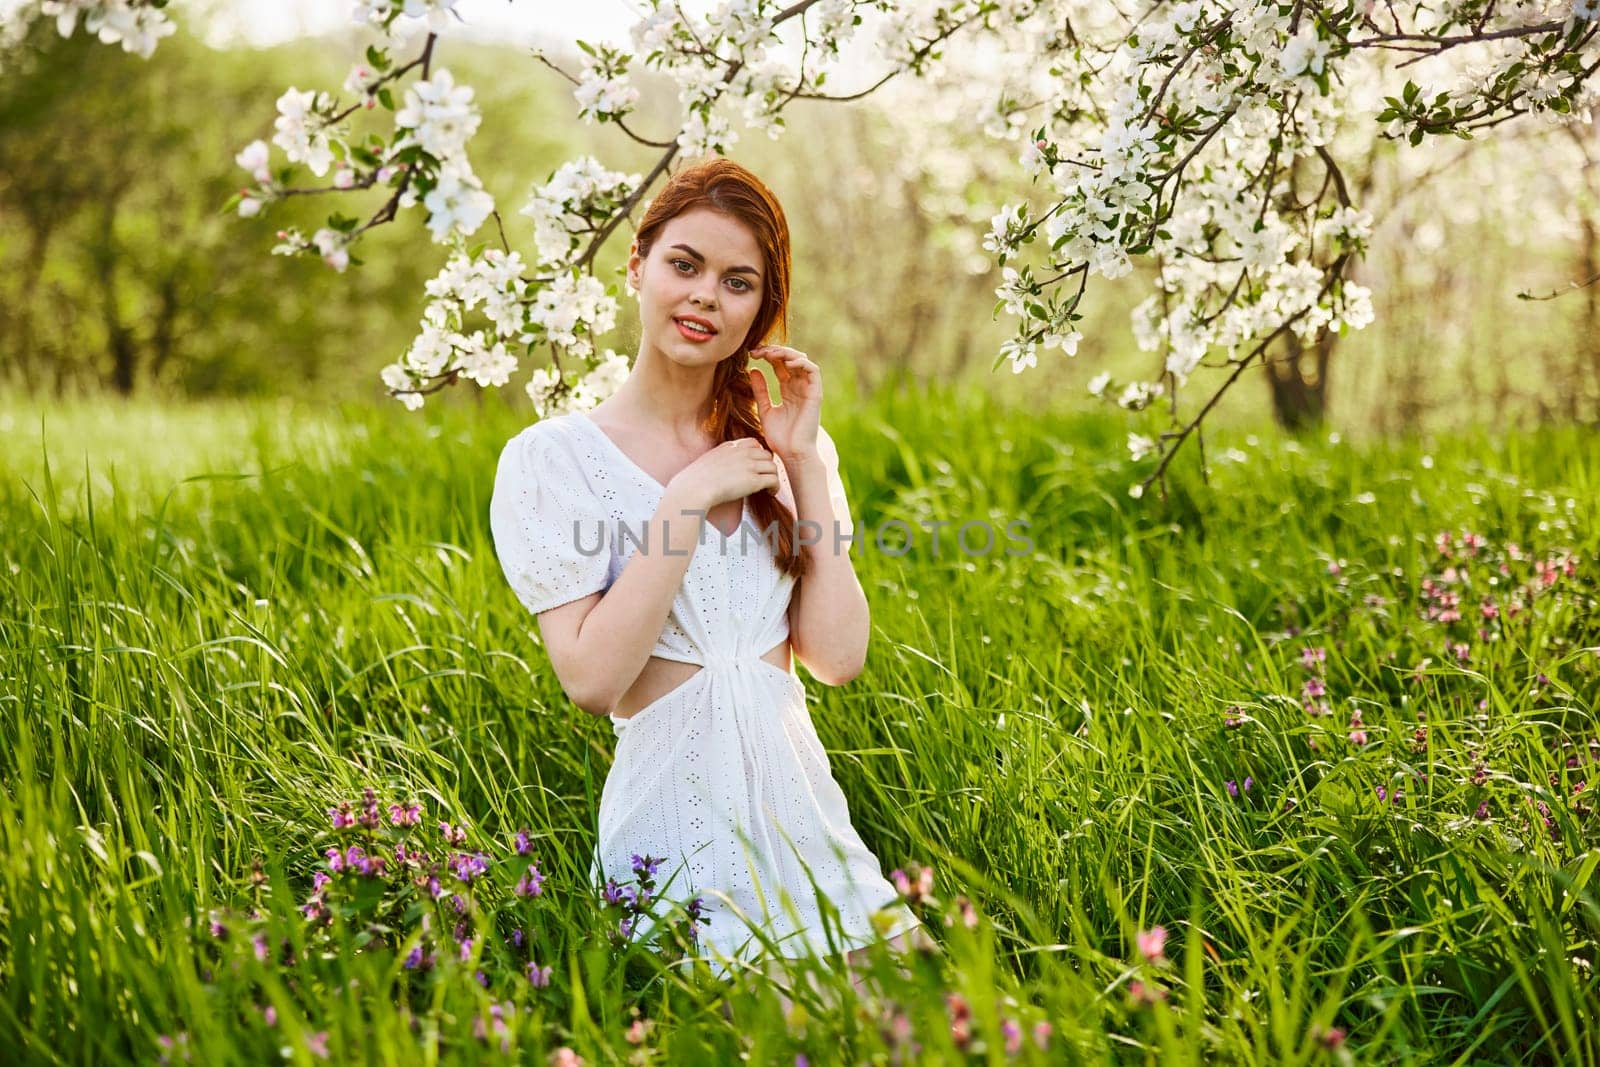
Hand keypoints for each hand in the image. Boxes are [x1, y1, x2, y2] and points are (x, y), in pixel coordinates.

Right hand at [665, 437, 779, 511]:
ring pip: (773, 467)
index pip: (753, 443)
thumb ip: (717, 461)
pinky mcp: (754, 480)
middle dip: (767, 466)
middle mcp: (742, 453)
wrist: (693, 489)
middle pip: (766, 454)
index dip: (758, 454)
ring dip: (773, 477)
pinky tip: (770, 493)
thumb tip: (719, 471)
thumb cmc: (694, 482)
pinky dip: (775, 487)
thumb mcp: (706, 462)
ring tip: (769, 488)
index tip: (756, 466)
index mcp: (729, 447)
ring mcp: (749, 465)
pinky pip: (774, 480)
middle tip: (765, 478)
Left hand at [747, 344, 820, 460]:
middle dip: (774, 351)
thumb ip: (760, 390)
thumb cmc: (780, 438)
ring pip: (802, 360)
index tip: (751, 353)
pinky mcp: (815, 394)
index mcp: (788, 390)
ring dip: (786, 353)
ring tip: (770, 354)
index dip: (767, 355)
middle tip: (758, 351)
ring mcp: (808, 389)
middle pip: (789, 359)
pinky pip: (813, 371)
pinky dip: (801, 362)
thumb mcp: (765, 409)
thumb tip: (753, 369)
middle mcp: (799, 387)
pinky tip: (786, 364)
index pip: (779, 365)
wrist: (792, 454)